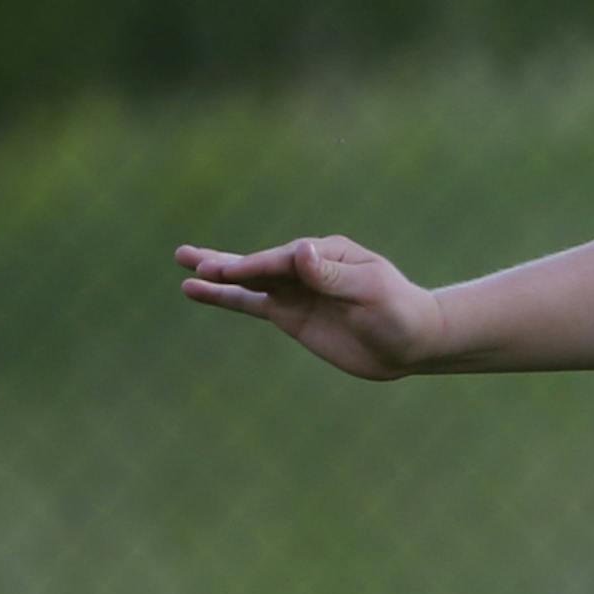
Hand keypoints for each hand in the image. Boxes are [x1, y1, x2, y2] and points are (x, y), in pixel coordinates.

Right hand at [174, 234, 443, 380]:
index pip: (285, 259)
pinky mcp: (291, 315)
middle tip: (186, 256)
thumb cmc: (398, 312)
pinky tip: (198, 292)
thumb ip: (333, 275)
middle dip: (225, 262)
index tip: (232, 272)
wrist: (411, 343)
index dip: (258, 265)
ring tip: (182, 265)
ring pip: (249, 281)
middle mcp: (307, 267)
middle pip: (259, 263)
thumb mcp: (369, 291)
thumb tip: (303, 251)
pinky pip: (252, 304)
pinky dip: (226, 298)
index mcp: (327, 253)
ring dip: (217, 275)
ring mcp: (296, 291)